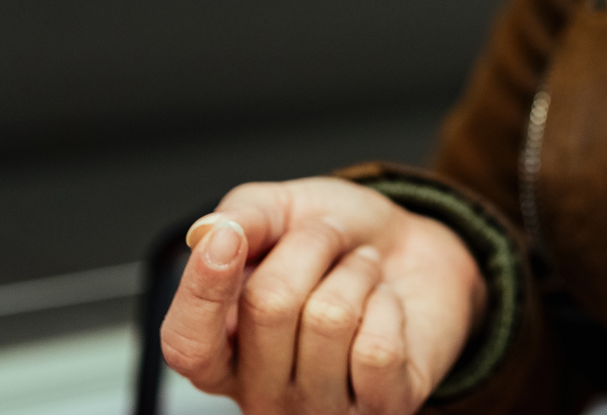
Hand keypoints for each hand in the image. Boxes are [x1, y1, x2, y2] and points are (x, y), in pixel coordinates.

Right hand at [160, 177, 485, 414]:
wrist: (418, 253)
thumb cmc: (342, 244)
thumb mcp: (285, 211)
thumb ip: (242, 216)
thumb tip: (207, 233)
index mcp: (223, 349)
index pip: (188, 344)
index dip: (202, 292)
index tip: (228, 238)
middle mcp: (262, 392)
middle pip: (269, 307)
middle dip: (311, 246)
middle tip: (332, 242)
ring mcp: (320, 408)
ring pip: (330, 320)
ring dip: (357, 273)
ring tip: (362, 273)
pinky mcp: (380, 409)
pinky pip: (377, 348)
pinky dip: (389, 306)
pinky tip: (386, 308)